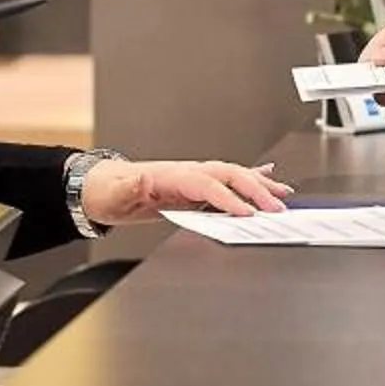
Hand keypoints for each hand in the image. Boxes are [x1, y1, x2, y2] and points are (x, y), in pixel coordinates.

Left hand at [80, 158, 294, 228]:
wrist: (102, 186)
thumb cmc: (110, 192)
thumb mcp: (114, 194)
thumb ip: (130, 187)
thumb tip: (142, 180)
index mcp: (171, 176)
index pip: (207, 185)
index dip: (228, 199)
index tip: (247, 213)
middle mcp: (186, 172)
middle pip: (228, 176)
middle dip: (255, 190)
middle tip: (275, 208)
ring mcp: (193, 175)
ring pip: (234, 175)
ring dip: (259, 184)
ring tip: (282, 195)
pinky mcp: (195, 183)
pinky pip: (227, 179)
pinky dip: (251, 178)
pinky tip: (267, 178)